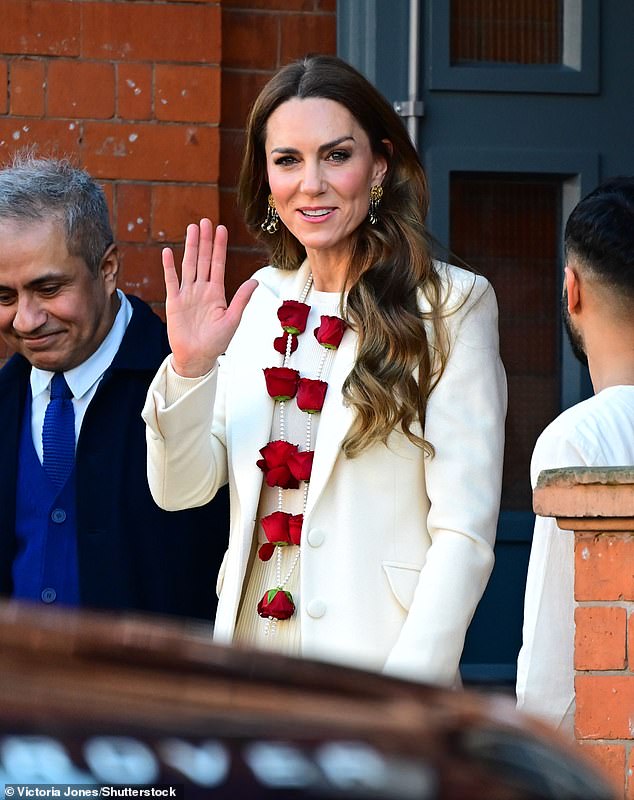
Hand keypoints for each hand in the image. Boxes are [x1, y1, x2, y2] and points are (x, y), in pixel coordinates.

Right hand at [163, 219, 257, 376]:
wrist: (197, 357)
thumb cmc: (216, 342)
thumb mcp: (232, 320)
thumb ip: (241, 299)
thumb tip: (254, 281)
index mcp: (217, 293)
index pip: (218, 264)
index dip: (219, 247)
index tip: (222, 229)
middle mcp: (202, 290)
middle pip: (203, 260)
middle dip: (205, 240)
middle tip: (206, 221)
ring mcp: (187, 294)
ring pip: (189, 265)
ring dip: (190, 247)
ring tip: (192, 229)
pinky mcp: (174, 302)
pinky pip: (171, 281)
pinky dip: (169, 267)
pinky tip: (168, 252)